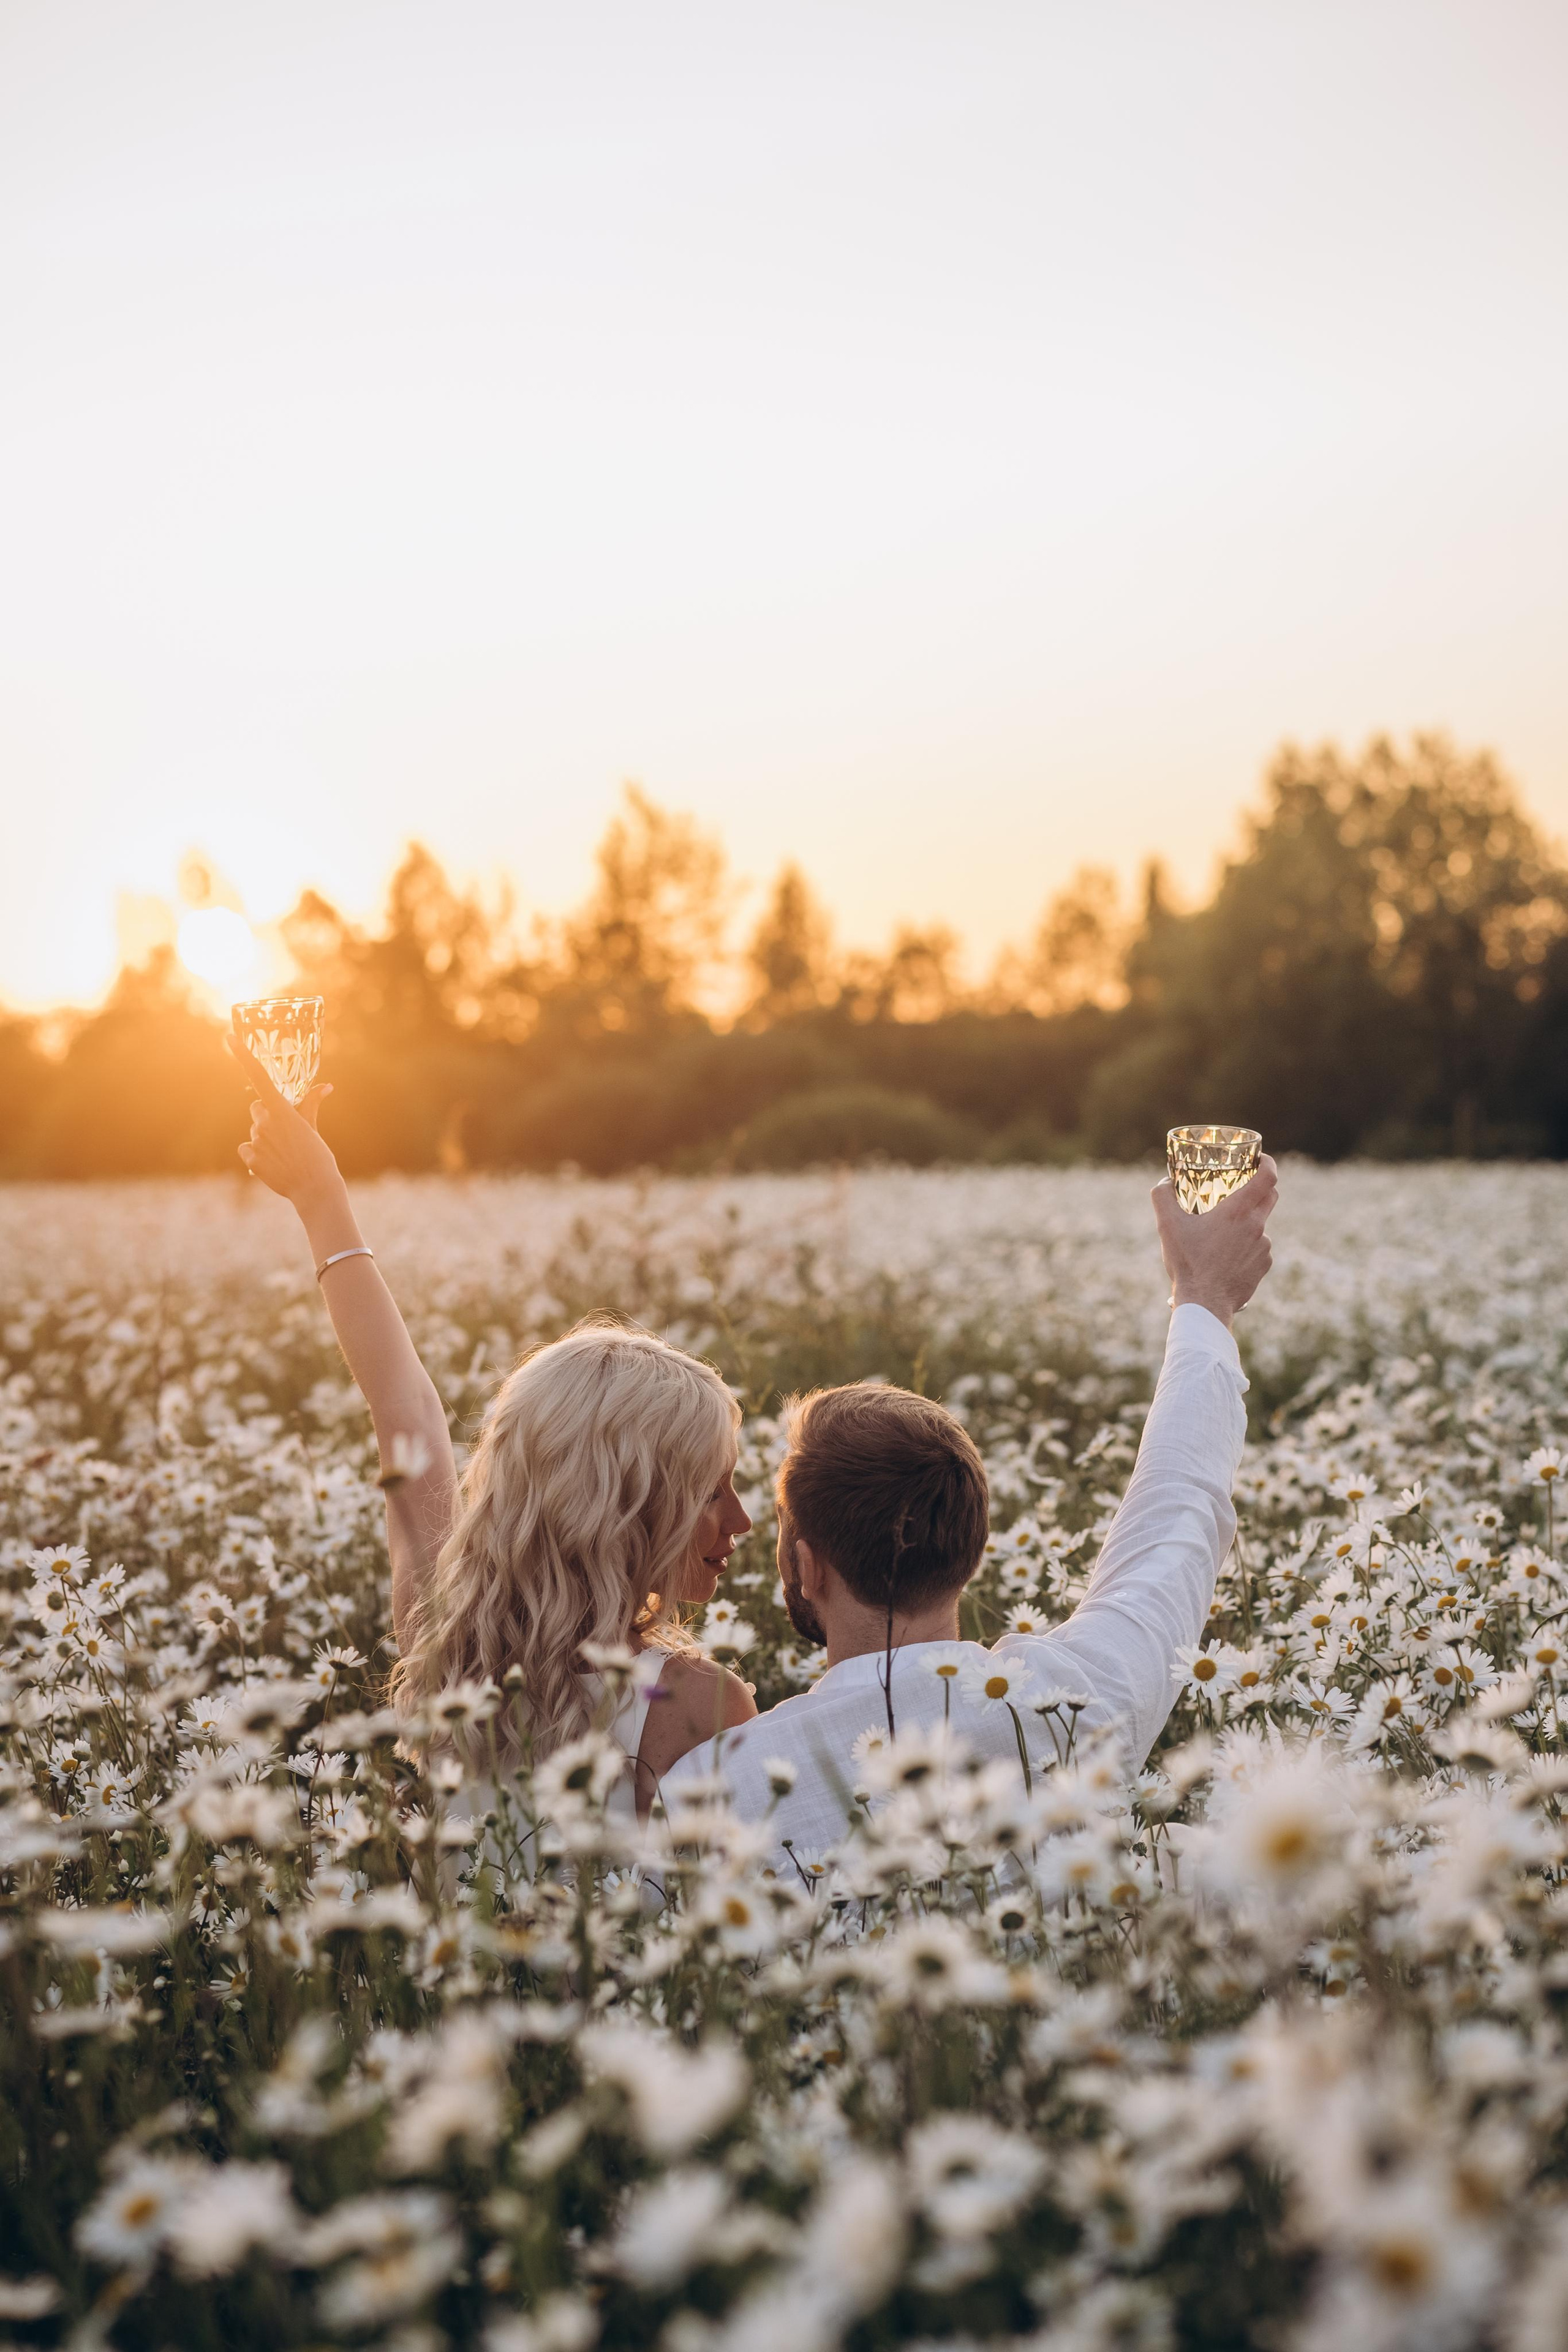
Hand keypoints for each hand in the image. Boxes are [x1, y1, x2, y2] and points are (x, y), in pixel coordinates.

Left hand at [229, 1035, 340, 1207]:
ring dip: (265, 1137)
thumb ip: (311, 1104)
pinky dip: (256, 1155)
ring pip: (254, 1131)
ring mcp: (256, 1140)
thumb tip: (327, 1086)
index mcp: (282, 1109)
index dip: (243, 1055)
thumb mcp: (313, 1127)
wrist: (315, 1190)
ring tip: (285, 1153)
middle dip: (267, 1116)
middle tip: (286, 1132)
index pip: (259, 1076)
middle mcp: (265, 1121)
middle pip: (257, 1109)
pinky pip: (246, 1149)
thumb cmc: (318, 1156)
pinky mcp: (250, 1159)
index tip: (229, 1037)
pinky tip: (273, 1163)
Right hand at [1151, 1153, 1277, 1328]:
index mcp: (1238, 1211)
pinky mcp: (1263, 1266)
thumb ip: (1163, 1197)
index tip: (1260, 1159)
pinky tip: (1226, 1258)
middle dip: (1260, 1187)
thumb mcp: (1168, 1226)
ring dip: (1246, 1224)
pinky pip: (1258, 1249)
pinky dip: (1246, 1247)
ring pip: (1259, 1225)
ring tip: (1221, 1237)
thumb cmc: (1188, 1263)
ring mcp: (1263, 1247)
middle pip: (1270, 1197)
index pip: (1268, 1177)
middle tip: (1242, 1188)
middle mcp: (1256, 1226)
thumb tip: (1164, 1182)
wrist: (1204, 1303)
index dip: (1267, 1163)